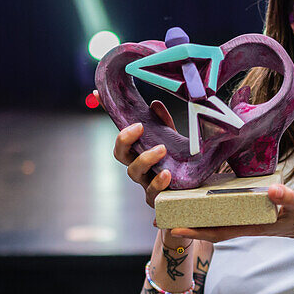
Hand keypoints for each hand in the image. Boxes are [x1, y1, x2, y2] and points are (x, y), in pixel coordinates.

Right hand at [100, 93, 177, 208]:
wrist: (195, 193)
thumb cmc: (179, 165)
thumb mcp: (174, 141)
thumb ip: (164, 124)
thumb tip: (154, 105)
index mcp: (138, 151)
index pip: (121, 131)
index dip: (108, 113)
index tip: (98, 94)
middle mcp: (138, 167)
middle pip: (120, 153)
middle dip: (124, 139)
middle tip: (139, 127)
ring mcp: (145, 183)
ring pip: (134, 171)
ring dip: (145, 158)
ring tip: (162, 149)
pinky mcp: (156, 199)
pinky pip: (152, 193)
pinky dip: (158, 183)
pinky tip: (167, 174)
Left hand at [171, 184, 293, 261]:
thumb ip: (288, 197)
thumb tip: (273, 192)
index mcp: (255, 223)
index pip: (220, 230)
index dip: (197, 231)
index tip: (175, 230)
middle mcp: (248, 222)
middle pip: (213, 227)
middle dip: (189, 225)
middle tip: (163, 218)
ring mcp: (250, 218)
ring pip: (218, 221)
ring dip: (198, 217)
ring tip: (176, 209)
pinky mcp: (255, 212)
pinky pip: (229, 213)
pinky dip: (213, 209)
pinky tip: (203, 200)